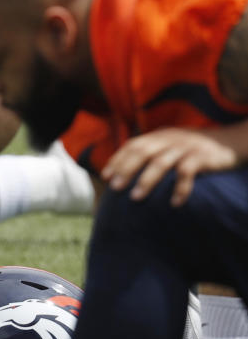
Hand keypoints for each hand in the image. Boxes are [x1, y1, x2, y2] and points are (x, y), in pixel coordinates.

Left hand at [101, 128, 239, 206]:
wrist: (233, 141)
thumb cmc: (198, 147)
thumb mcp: (174, 143)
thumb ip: (156, 150)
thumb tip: (132, 168)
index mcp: (160, 135)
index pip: (133, 144)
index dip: (118, 159)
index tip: (105, 175)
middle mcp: (170, 139)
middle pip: (142, 152)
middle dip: (126, 169)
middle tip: (115, 187)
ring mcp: (186, 147)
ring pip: (160, 163)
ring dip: (146, 180)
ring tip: (136, 197)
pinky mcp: (202, 157)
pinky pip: (187, 173)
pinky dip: (179, 188)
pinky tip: (174, 203)